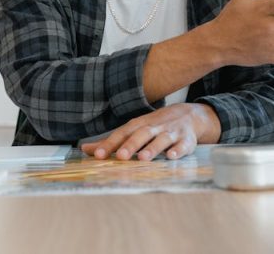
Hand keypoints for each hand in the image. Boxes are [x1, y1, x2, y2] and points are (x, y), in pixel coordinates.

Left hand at [80, 103, 219, 160]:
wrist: (188, 115)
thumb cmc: (155, 126)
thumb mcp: (134, 130)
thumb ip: (111, 141)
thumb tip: (85, 149)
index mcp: (139, 125)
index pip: (122, 133)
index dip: (110, 144)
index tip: (98, 155)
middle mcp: (154, 127)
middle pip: (141, 134)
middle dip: (131, 145)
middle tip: (120, 156)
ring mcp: (171, 133)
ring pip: (161, 140)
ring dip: (152, 148)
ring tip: (143, 158)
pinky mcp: (186, 141)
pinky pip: (182, 145)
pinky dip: (178, 151)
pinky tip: (172, 157)